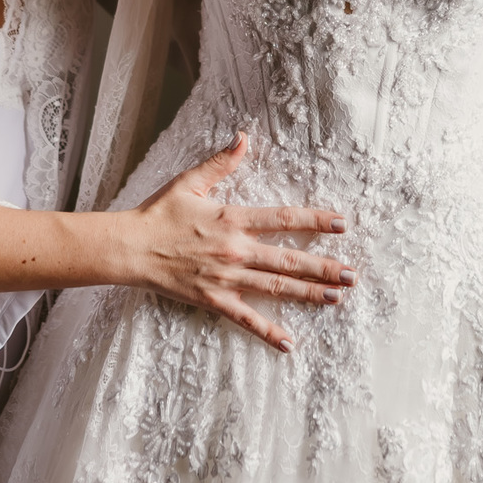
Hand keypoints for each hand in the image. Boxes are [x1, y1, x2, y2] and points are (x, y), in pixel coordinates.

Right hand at [129, 134, 353, 350]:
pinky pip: (246, 319)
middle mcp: (236, 250)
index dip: (315, 220)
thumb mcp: (189, 182)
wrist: (129, 248)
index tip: (341, 224)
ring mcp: (227, 278)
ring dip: (309, 294)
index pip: (284, 218)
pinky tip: (290, 344)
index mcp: (233, 218)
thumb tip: (243, 138)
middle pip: (289, 259)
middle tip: (353, 275)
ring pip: (276, 288)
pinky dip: (268, 332)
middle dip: (324, 267)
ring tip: (337, 298)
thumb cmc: (158, 214)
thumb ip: (220, 162)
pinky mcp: (214, 300)